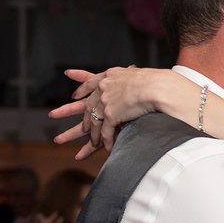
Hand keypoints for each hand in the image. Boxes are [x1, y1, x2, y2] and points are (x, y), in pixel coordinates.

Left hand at [50, 66, 184, 159]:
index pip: (91, 81)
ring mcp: (106, 102)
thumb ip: (137, 77)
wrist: (160, 88)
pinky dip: (105, 142)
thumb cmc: (161, 82)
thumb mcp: (143, 75)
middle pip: (85, 102)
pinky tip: (107, 148)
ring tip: (85, 142)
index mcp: (112, 76)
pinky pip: (106, 132)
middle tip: (62, 117)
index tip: (75, 94)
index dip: (82, 89)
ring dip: (89, 133)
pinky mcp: (111, 115)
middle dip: (68, 110)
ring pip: (93, 121)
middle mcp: (105, 88)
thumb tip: (139, 74)